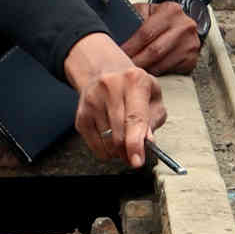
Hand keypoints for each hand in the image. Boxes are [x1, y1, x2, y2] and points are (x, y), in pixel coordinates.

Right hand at [63, 33, 166, 168]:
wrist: (105, 72)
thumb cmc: (133, 87)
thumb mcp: (153, 97)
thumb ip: (154, 120)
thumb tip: (147, 142)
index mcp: (134, 80)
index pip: (134, 118)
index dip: (136, 143)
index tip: (137, 161)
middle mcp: (110, 87)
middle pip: (119, 134)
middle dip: (129, 151)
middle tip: (135, 154)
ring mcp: (92, 100)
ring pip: (106, 142)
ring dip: (118, 151)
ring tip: (124, 141)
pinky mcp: (81, 114)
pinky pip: (94, 144)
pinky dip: (105, 150)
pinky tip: (111, 139)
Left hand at [122, 0, 199, 77]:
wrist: (183, 21)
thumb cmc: (160, 18)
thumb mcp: (147, 10)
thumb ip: (133, 19)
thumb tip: (115, 36)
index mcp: (170, 11)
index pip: (146, 33)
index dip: (130, 46)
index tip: (117, 54)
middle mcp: (184, 26)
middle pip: (155, 51)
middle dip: (136, 61)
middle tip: (123, 67)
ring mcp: (190, 44)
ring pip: (162, 64)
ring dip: (145, 70)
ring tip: (132, 72)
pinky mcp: (192, 59)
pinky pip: (170, 71)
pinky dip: (157, 73)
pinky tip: (147, 73)